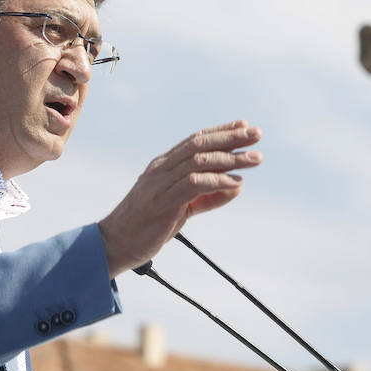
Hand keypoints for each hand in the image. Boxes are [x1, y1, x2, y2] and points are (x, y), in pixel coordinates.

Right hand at [98, 120, 261, 275]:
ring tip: (255, 158)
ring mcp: (161, 184)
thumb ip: (206, 197)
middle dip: (230, 137)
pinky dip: (217, 180)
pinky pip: (194, 184)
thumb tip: (235, 186)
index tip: (244, 126)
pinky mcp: (164, 202)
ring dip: (230, 158)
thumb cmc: (147, 226)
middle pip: (200, 144)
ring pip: (200, 161)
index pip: (195, 141)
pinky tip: (235, 182)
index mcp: (163, 167)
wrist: (114, 244)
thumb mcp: (181, 209)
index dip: (221, 131)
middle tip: (256, 134)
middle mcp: (162, 169)